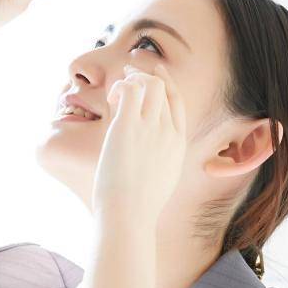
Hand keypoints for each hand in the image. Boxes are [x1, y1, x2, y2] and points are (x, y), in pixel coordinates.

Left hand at [92, 63, 186, 223]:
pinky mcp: (127, 126)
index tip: (156, 72)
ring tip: (117, 88)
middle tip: (128, 75)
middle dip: (145, 76)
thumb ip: (160, 160)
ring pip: (148, 83)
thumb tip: (148, 158)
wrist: (130, 215)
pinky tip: (110, 99)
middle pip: (163, 87)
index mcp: (178, 143)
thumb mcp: (161, 179)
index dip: (167, 82)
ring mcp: (149, 127)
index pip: (177, 102)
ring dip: (131, 78)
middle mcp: (167, 131)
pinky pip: (127, 90)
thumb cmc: (138, 205)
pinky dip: (119, 87)